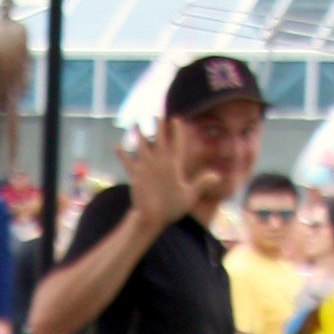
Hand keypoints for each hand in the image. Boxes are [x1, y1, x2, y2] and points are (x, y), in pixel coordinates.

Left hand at [119, 117, 202, 237]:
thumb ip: (203, 183)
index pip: (177, 141)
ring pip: (141, 145)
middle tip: (157, 116)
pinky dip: (121, 153)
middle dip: (159, 126)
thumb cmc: (171, 208)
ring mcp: (145, 167)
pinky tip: (116, 145)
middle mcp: (159, 161)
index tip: (176, 119)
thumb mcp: (190, 195)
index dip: (177, 129)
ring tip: (137, 124)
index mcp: (173, 164)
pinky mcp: (134, 175)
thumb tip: (217, 175)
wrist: (150, 217)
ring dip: (139, 134)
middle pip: (159, 138)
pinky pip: (126, 161)